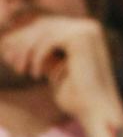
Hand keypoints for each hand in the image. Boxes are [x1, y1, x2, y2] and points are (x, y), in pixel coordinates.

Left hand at [0, 14, 122, 129]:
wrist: (97, 111)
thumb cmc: (78, 98)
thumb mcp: (56, 72)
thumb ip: (44, 57)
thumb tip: (19, 48)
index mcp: (85, 32)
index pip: (49, 25)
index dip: (26, 38)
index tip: (10, 55)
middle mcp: (88, 26)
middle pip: (45, 25)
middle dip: (23, 43)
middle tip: (10, 61)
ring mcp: (86, 30)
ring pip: (44, 31)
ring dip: (27, 50)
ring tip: (20, 70)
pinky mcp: (81, 38)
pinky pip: (48, 40)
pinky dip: (37, 57)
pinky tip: (35, 74)